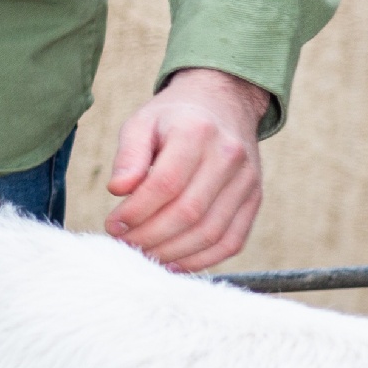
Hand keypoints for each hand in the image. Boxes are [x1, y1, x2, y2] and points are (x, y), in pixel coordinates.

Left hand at [103, 67, 269, 271]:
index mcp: (197, 132)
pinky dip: (202, 260)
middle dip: (150, 236)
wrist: (223, 104)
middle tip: (124, 243)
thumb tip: (118, 190)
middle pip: (188, 212)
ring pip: (211, 232)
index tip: (113, 224)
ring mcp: (247, 181)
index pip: (165, 184)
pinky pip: (232, 241)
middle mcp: (229, 157)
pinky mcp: (255, 199)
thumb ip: (128, 155)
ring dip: (172, 252)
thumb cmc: (173, 118)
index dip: (137, 211)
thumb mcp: (142, 122)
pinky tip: (173, 262)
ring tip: (143, 254)